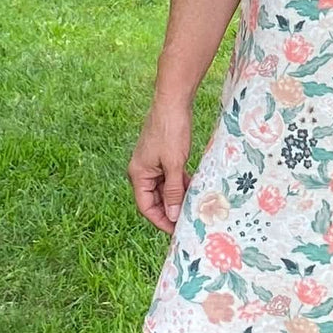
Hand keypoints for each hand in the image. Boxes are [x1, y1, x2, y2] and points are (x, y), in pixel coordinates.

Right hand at [128, 101, 193, 233]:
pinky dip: (180, 184)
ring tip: (193, 207)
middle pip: (154, 200)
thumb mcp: (174, 164)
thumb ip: (173, 190)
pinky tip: (193, 188)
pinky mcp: (162, 157)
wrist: (173, 102)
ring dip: (176, 198)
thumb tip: (172, 215)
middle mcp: (142, 171)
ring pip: (163, 189)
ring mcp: (152, 164)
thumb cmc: (171, 131)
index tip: (176, 230)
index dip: (160, 220)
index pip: (146, 207)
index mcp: (138, 174)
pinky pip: (169, 177)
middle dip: (170, 211)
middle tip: (187, 221)